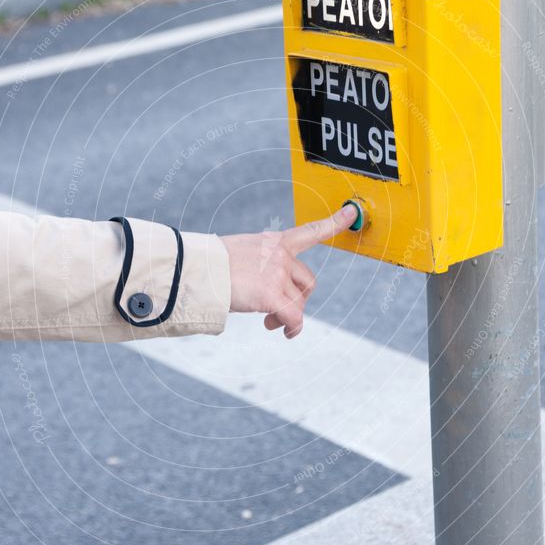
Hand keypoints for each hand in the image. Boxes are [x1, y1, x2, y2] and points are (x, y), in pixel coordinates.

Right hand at [220, 205, 357, 338]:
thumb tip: (266, 290)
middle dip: (299, 298)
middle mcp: (280, 255)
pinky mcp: (271, 295)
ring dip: (288, 316)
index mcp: (273, 242)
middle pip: (307, 281)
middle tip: (281, 311)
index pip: (309, 231)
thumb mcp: (241, 253)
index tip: (349, 212)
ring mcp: (277, 274)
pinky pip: (294, 317)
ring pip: (299, 302)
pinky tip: (284, 332)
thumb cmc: (211, 265)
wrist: (195, 270)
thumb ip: (261, 264)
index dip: (332, 222)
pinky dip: (292, 327)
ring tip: (270, 323)